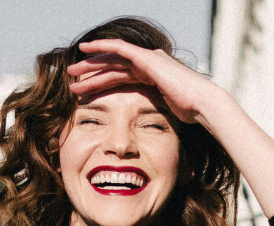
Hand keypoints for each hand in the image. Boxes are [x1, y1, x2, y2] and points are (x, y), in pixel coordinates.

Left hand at [66, 40, 227, 125]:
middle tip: (71, 78)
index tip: (83, 90)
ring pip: (112, 58)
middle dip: (91, 72)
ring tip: (72, 71)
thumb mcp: (165, 113)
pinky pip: (119, 49)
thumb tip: (145, 130)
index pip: (119, 77)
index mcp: (150, 77)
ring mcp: (147, 59)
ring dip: (91, 64)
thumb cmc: (189, 114)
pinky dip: (102, 47)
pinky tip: (85, 49)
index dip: (100, 82)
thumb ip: (153, 112)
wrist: (201, 105)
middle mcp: (148, 64)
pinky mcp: (147, 57)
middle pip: (112, 66)